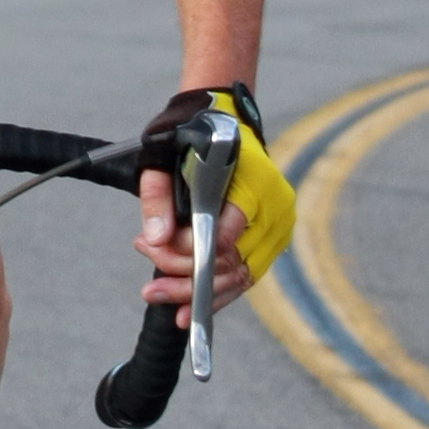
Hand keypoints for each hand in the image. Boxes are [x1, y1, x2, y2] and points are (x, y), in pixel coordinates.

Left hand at [133, 90, 295, 304]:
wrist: (225, 121)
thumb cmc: (194, 137)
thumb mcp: (165, 156)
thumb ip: (158, 196)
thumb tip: (154, 239)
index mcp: (255, 182)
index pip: (225, 235)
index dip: (188, 253)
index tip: (152, 252)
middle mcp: (275, 207)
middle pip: (232, 264)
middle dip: (186, 281)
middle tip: (149, 291)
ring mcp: (279, 226)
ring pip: (240, 277)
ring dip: (198, 295)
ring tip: (158, 295)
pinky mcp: (274, 239)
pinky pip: (245, 275)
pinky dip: (216, 293)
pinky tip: (186, 307)